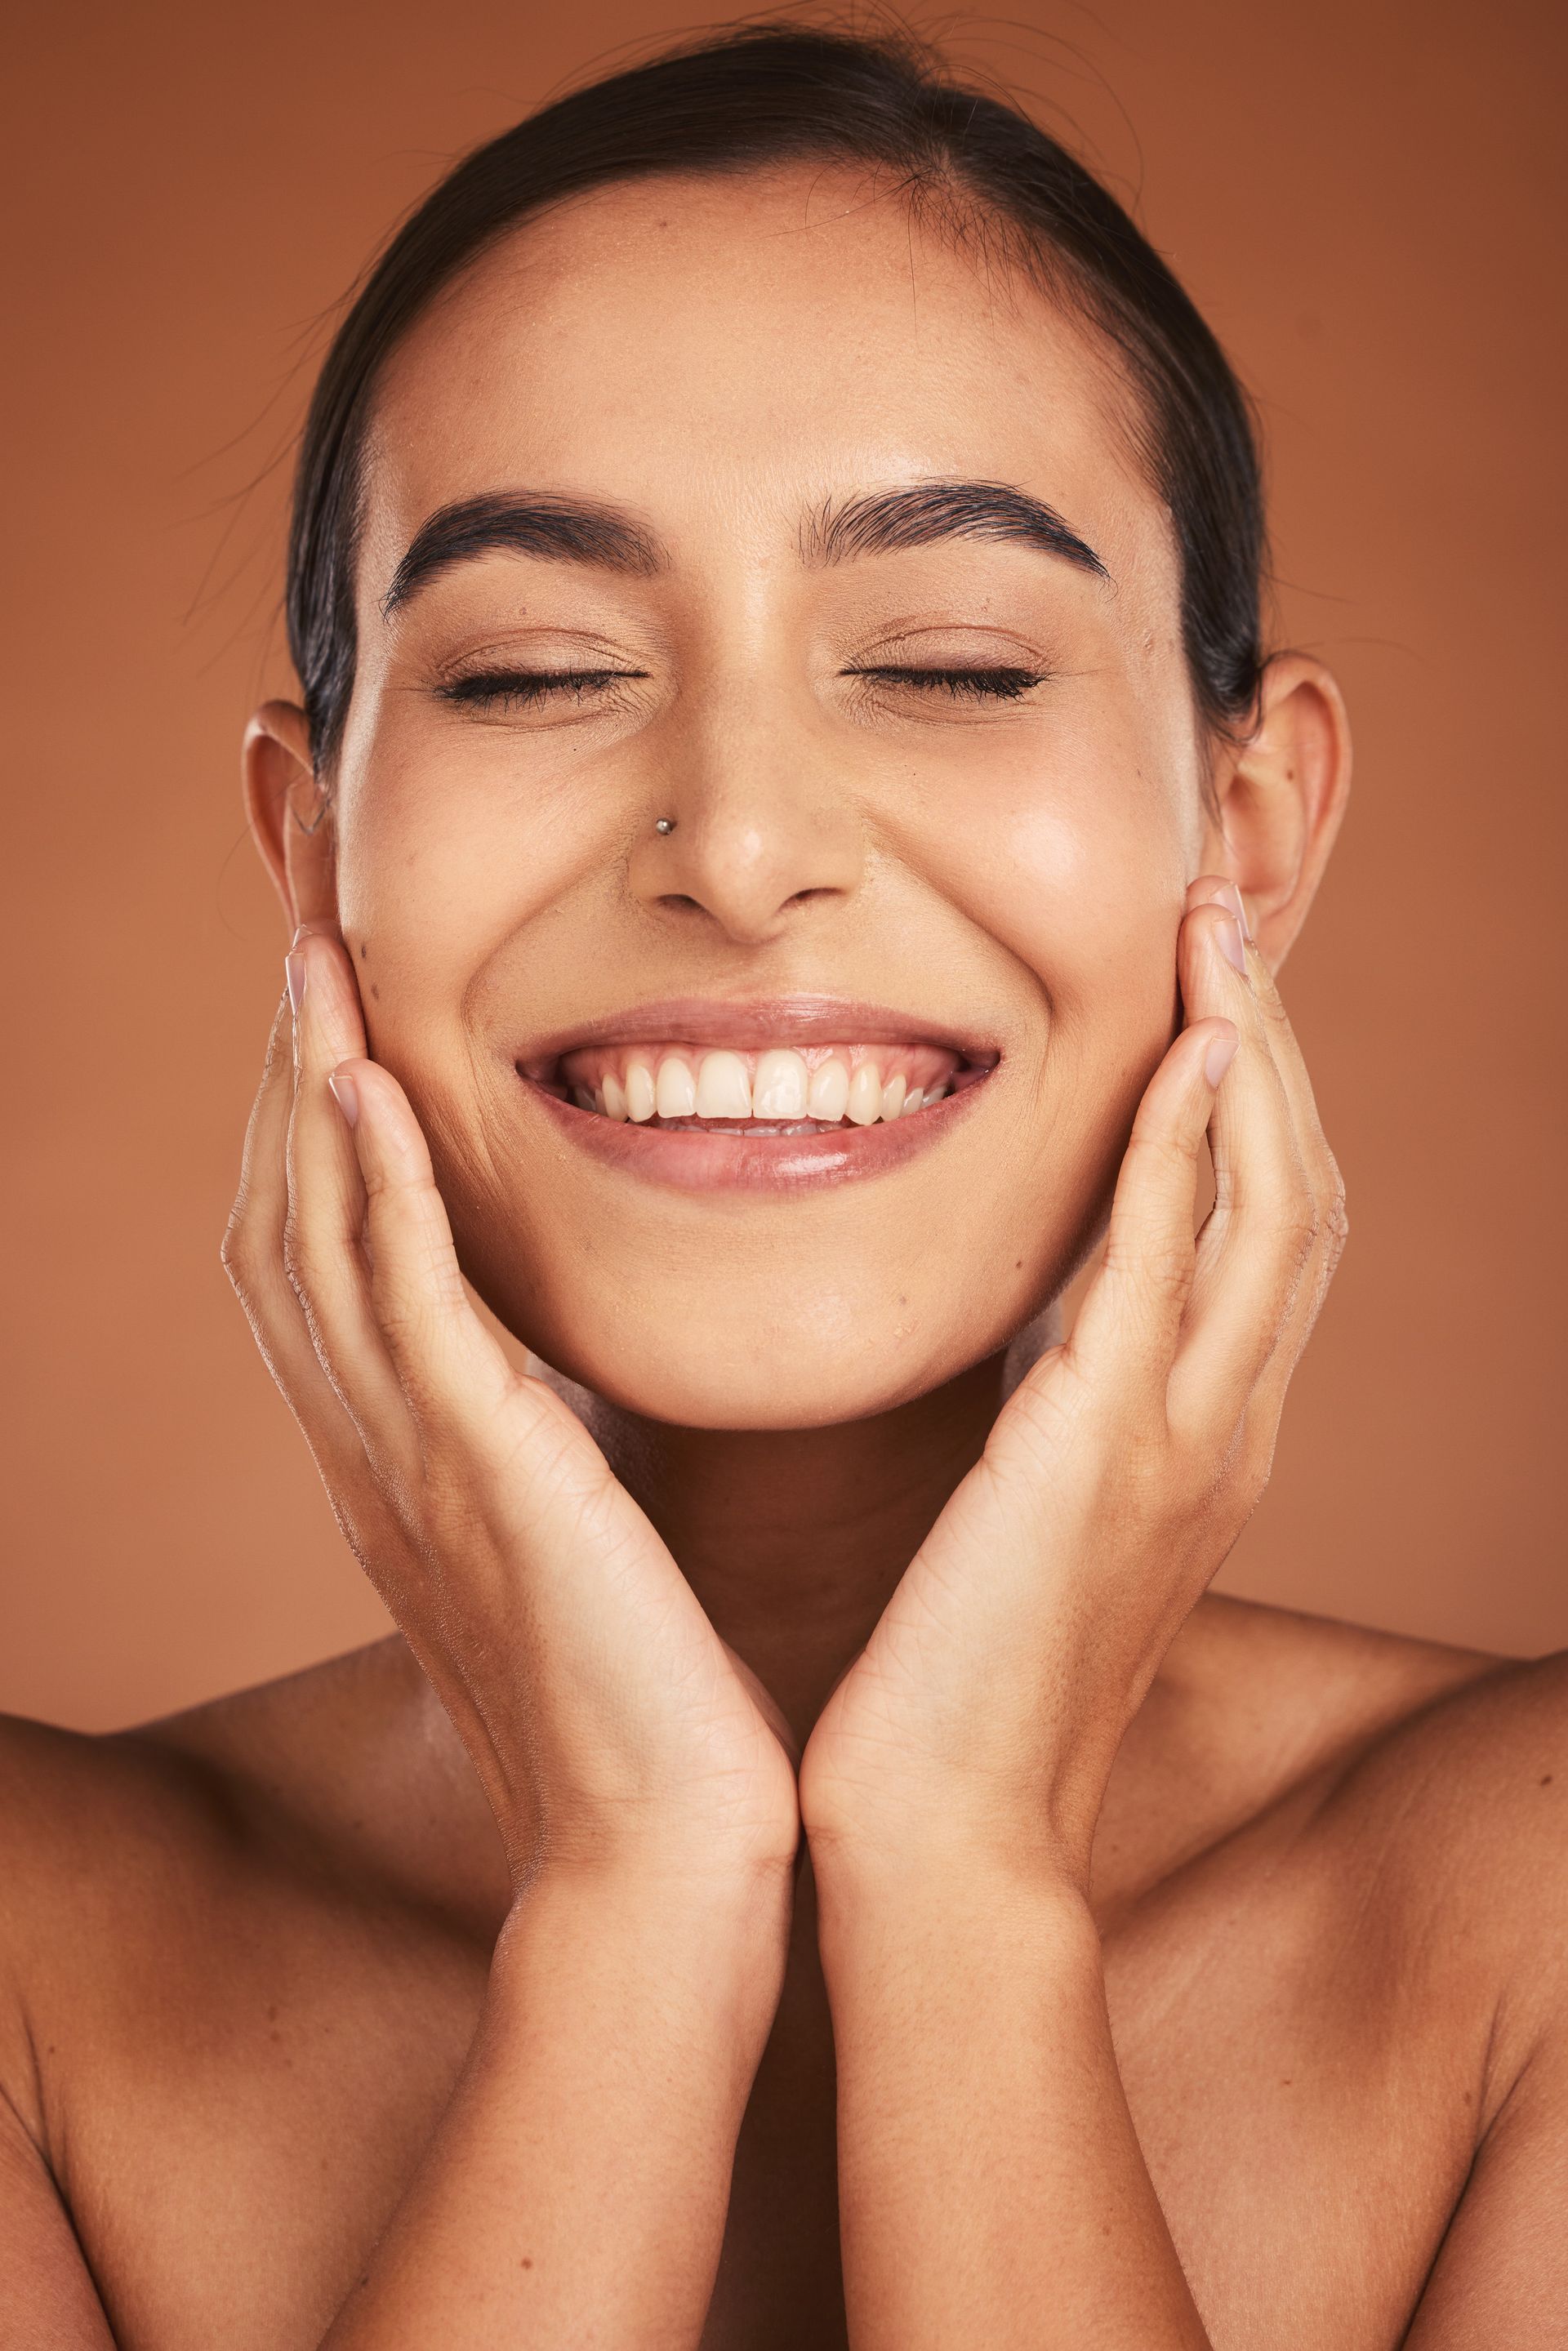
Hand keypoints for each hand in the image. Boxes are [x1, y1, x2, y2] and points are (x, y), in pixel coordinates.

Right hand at [222, 927, 799, 1896]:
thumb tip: (577, 1357)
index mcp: (399, 1453)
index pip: (319, 1238)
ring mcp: (407, 1461)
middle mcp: (372, 1445)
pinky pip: (394, 1306)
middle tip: (293, 910)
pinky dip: (366, 1187)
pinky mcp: (478, 1479)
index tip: (330, 973)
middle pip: (280, 1205)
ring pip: (307, 1233)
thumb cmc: (647, 1701)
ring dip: (301, 1079)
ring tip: (312, 942)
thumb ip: (551, 1435)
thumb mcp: (579, 1535)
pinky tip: (362, 1078)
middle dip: (280, 1049)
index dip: (306, 1100)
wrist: (664, 1855)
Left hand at [799, 878, 1346, 1888]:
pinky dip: (1192, 1148)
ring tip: (1217, 929)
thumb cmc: (957, 1691)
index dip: (1256, 1099)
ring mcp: (1187, 1442)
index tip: (1210, 988)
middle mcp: (1227, 1431)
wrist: (943, 1840)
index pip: (1264, 1234)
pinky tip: (1189, 1050)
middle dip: (1273, 1043)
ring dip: (1252, 1053)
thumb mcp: (1027, 1525)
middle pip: (1296, 1191)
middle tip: (1224, 914)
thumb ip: (1051, 1420)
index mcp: (1203, 1444)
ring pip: (1270, 1205)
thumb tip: (1023, 1336)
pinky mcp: (1108, 1452)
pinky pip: (1173, 1267)